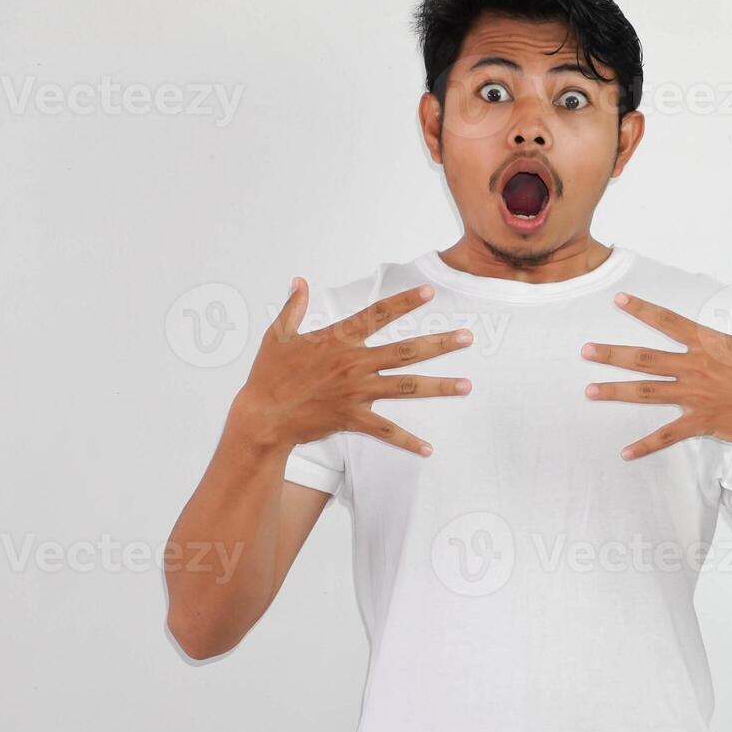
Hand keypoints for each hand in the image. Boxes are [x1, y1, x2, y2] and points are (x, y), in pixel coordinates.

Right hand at [235, 279, 472, 455]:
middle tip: (468, 337)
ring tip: (466, 385)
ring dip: (439, 386)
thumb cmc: (268, 375)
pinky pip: (385, 431)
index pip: (377, 314)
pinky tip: (428, 449)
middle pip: (406, 351)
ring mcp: (356, 392)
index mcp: (338, 340)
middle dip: (440, 343)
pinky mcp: (352, 418)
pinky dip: (407, 441)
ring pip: (406, 387)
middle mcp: (354, 363)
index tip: (429, 293)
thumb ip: (294, 307)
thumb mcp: (278, 335)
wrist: (262, 416)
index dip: (404, 302)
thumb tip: (300, 281)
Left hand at [581, 279, 731, 459]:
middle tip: (584, 351)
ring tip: (589, 392)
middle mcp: (695, 367)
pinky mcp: (701, 421)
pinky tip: (625, 452)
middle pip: (645, 357)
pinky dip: (646, 445)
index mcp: (710, 344)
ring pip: (646, 392)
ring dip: (616, 392)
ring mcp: (695, 395)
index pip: (669, 322)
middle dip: (612, 354)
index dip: (642, 309)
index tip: (618, 300)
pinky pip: (667, 435)